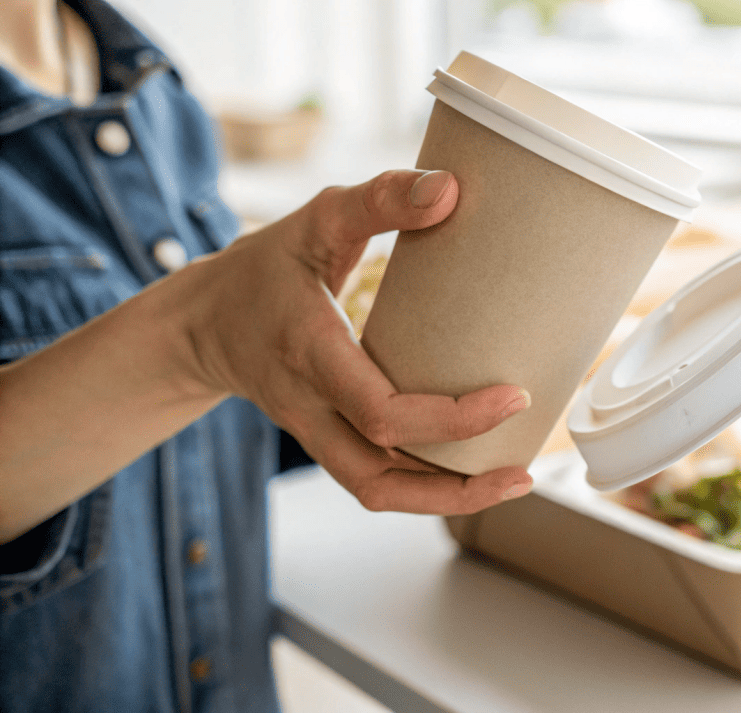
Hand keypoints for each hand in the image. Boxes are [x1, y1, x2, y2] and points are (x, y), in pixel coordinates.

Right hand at [186, 170, 532, 513]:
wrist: (200, 324)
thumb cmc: (264, 268)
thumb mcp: (316, 219)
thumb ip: (380, 201)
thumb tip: (451, 188)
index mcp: (309, 353)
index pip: (381, 410)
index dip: (450, 417)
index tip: (513, 396)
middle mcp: (309, 407)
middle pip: (379, 476)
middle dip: (455, 485)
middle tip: (522, 466)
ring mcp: (315, 433)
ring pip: (376, 492)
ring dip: (443, 501)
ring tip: (510, 481)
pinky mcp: (327, 441)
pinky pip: (375, 481)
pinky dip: (424, 489)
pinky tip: (474, 474)